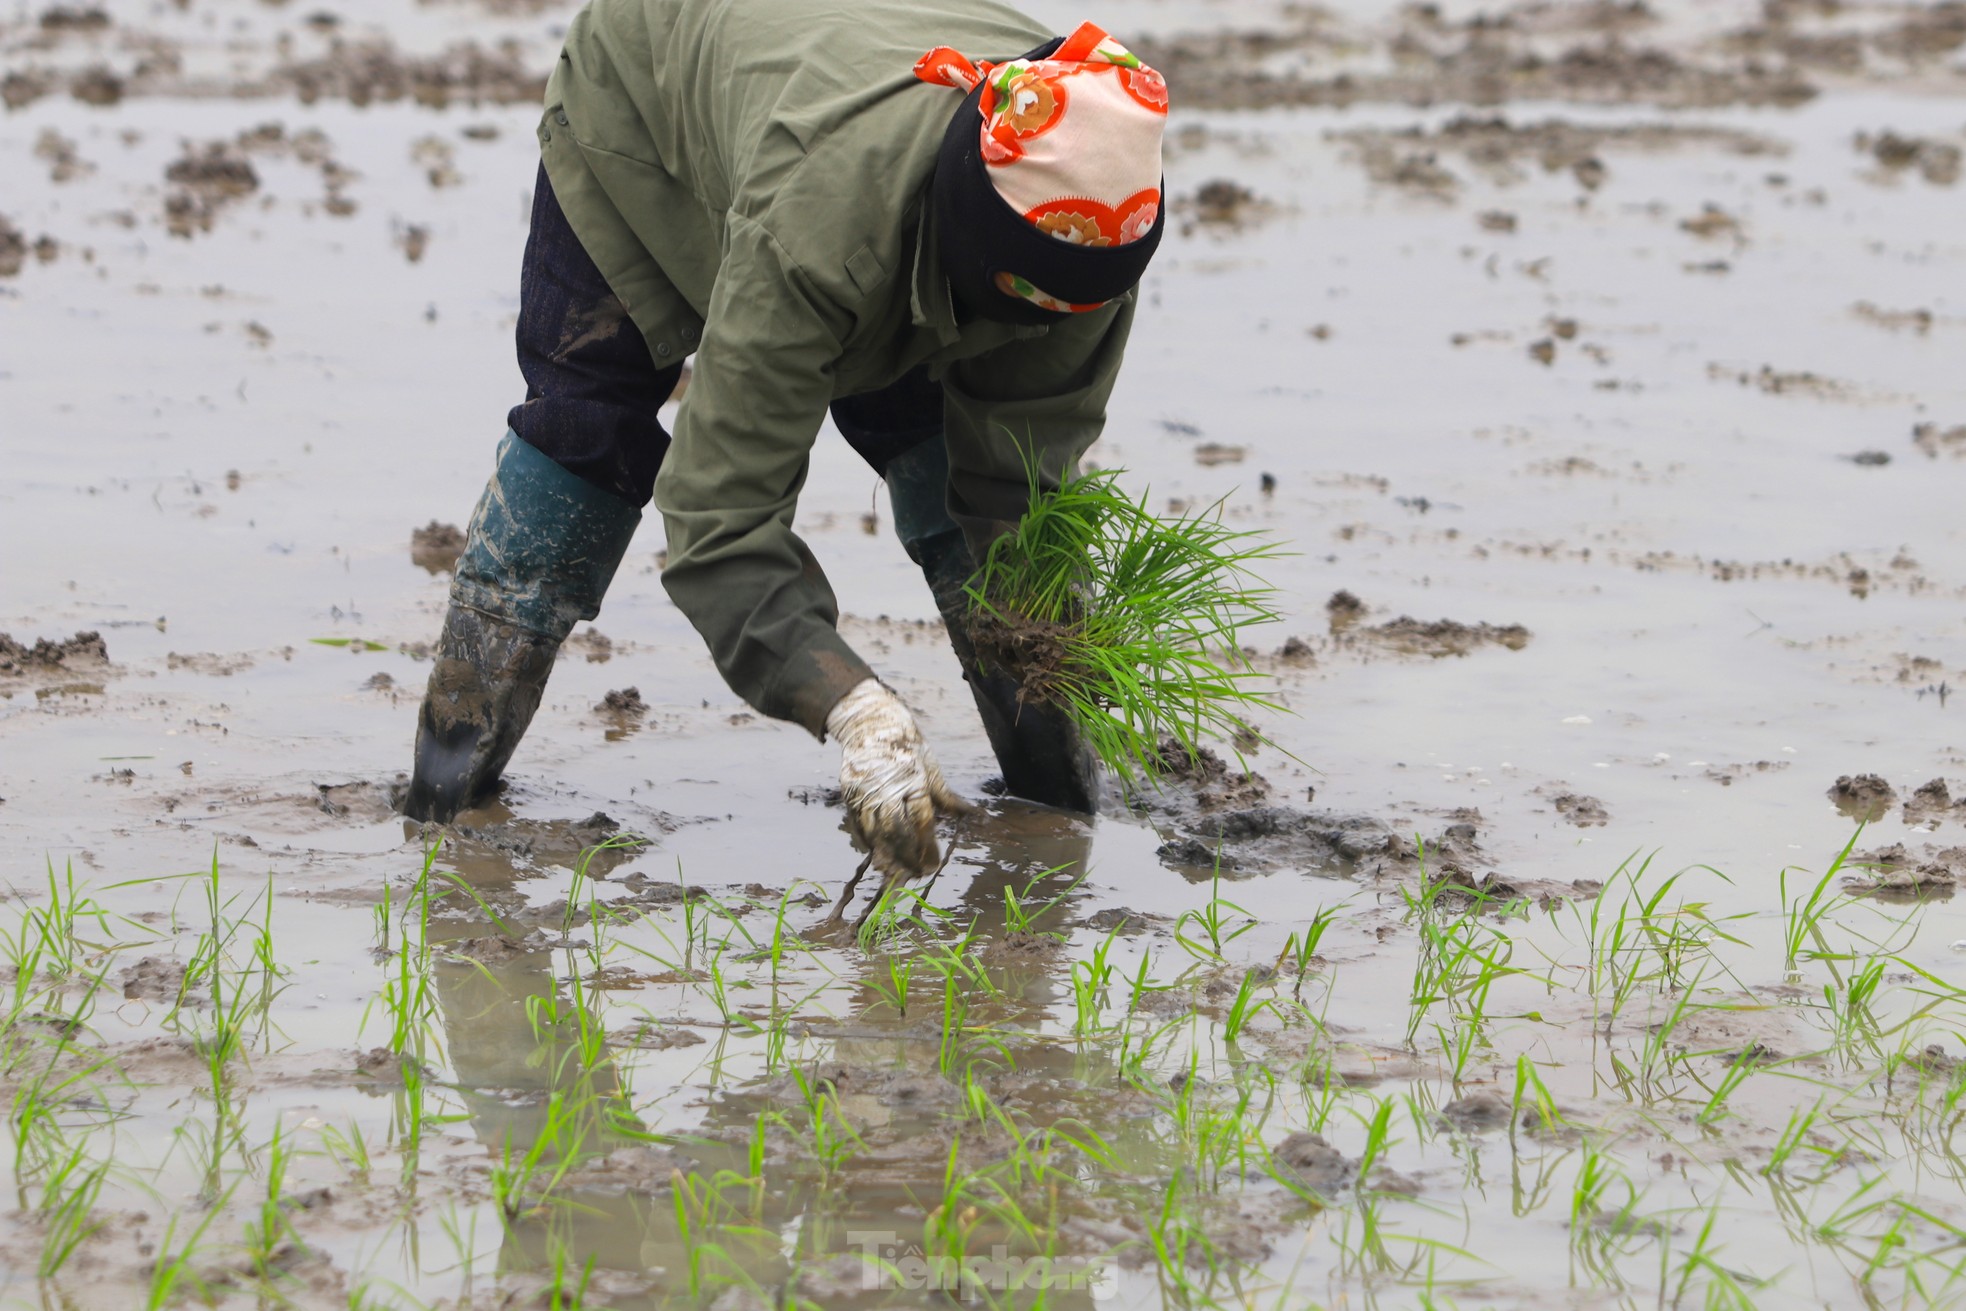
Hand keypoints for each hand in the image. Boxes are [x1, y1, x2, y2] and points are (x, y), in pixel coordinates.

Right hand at [826, 678, 969, 883]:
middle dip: (908, 858)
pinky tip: (878, 856)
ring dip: (887, 856)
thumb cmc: (907, 746)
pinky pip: (858, 826)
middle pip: (897, 832)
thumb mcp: (930, 767)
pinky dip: (868, 844)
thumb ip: (946, 796)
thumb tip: (972, 814)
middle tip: (917, 875)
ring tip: (896, 874)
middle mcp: (888, 788)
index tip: (932, 865)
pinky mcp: (850, 795)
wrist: (870, 724)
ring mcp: (866, 792)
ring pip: (875, 833)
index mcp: (913, 780)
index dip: (927, 847)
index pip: (921, 821)